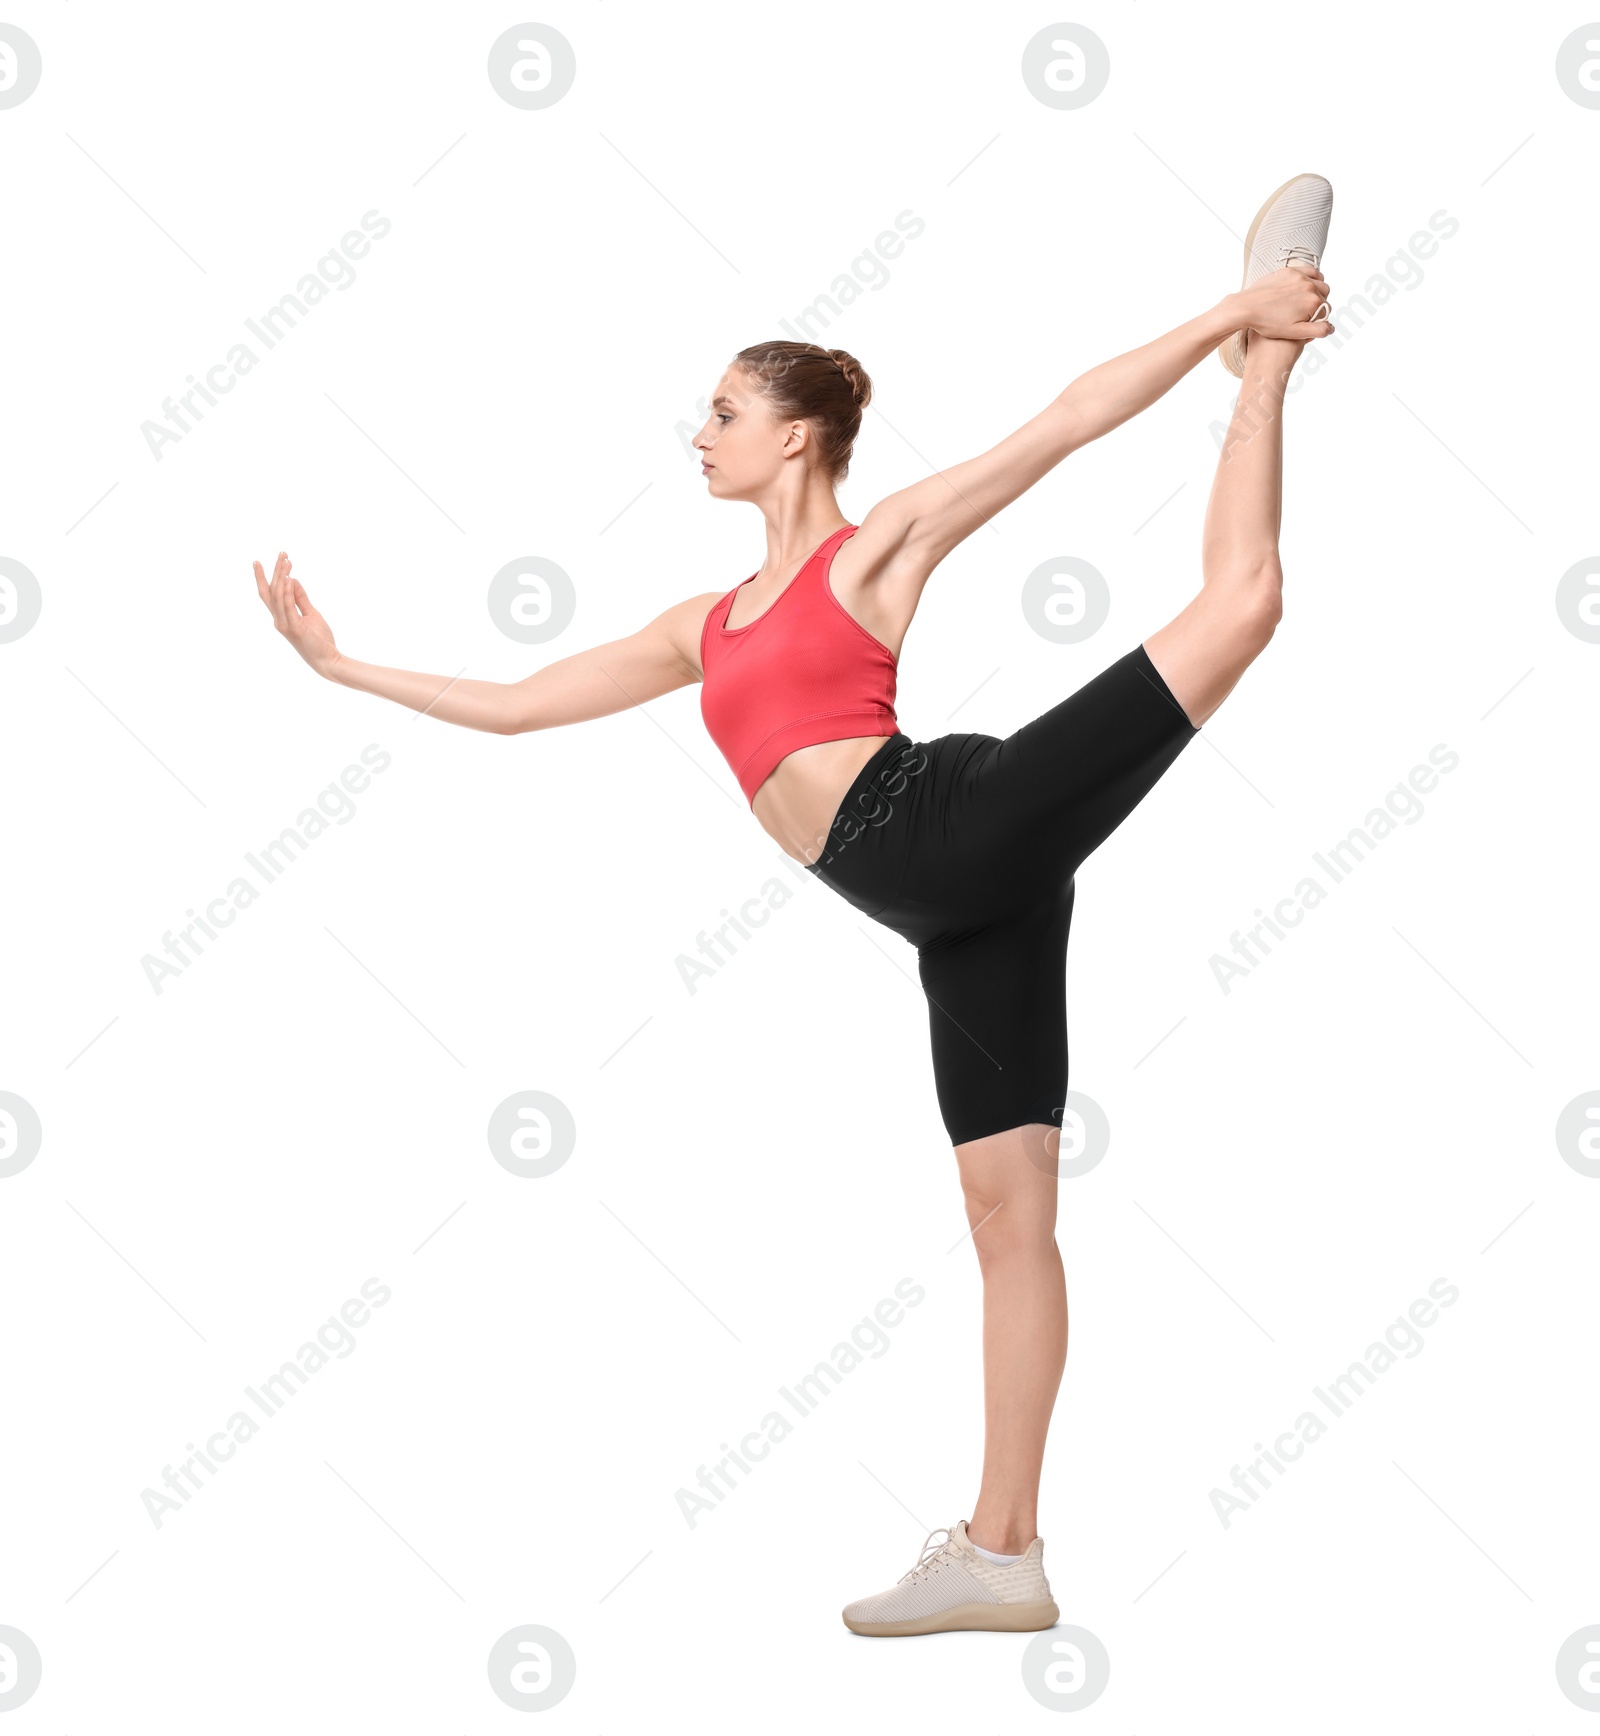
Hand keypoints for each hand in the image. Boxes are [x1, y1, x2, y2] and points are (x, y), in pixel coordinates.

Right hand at [253, 551, 341, 677]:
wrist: (328, 660)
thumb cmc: (320, 639)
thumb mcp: (311, 613)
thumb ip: (300, 598)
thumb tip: (293, 580)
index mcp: (281, 616)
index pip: (268, 594)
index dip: (262, 578)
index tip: (258, 561)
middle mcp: (279, 620)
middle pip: (270, 591)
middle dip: (274, 571)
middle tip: (281, 553)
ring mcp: (284, 624)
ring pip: (277, 596)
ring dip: (281, 577)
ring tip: (286, 561)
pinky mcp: (293, 628)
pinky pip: (287, 607)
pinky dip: (287, 592)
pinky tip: (289, 579)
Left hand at [1225, 264, 1333, 343]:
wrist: (1247, 308)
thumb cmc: (1268, 323)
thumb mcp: (1293, 333)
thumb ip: (1316, 330)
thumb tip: (1332, 328)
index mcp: (1313, 303)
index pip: (1326, 309)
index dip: (1319, 316)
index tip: (1310, 319)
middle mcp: (1310, 287)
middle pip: (1325, 293)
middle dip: (1320, 301)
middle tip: (1307, 310)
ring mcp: (1300, 276)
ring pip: (1319, 280)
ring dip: (1317, 288)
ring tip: (1306, 298)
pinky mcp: (1290, 270)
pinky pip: (1308, 270)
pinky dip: (1310, 276)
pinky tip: (1303, 285)